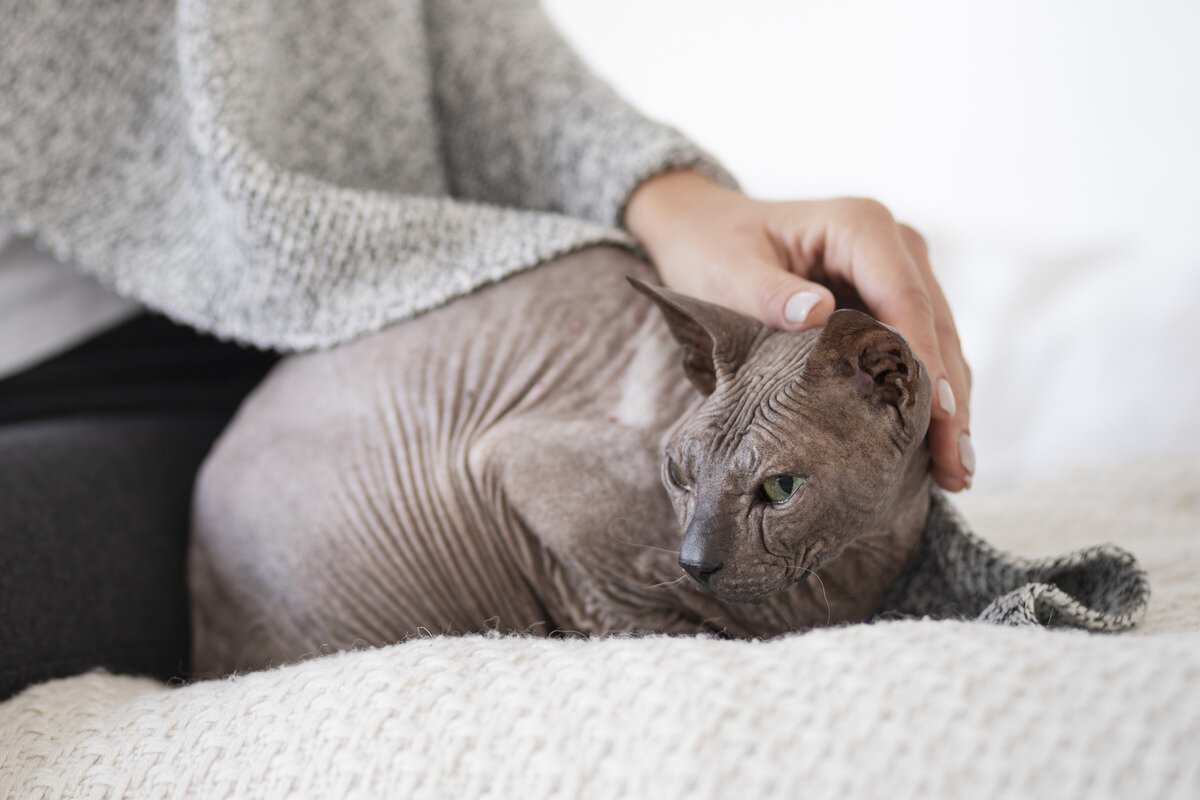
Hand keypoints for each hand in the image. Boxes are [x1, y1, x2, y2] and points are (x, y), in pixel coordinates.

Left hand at [624, 170, 973, 490]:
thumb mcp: (727, 270)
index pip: (905, 297)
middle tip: (956, 466)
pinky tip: (934, 451)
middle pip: (936, 326)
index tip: (937, 413)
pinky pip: (919, 354)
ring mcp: (897, 274)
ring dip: (950, 409)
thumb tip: (816, 315)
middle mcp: (893, 246)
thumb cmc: (714, 247)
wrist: (704, 230)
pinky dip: (928, 401)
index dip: (924, 358)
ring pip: (939, 345)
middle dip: (949, 399)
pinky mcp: (889, 304)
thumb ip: (768, 293)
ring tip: (955, 472)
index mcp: (860, 226)